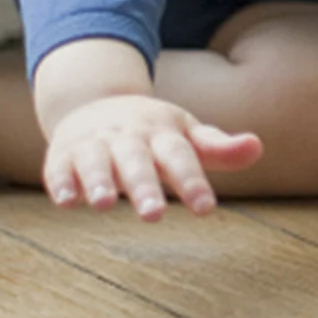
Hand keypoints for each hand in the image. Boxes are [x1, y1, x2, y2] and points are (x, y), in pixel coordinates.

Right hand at [42, 93, 263, 220]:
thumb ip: (218, 148)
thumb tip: (257, 147)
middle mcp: (128, 136)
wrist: (94, 101)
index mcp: (162, 132)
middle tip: (154, 216)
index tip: (207, 209)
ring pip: (96, 162)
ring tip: (103, 205)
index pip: (180, 156)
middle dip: (144, 187)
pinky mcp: (63, 155)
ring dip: (99, 181)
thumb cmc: (151, 129)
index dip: (193, 181)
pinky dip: (61, 182)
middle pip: (137, 161)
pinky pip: (59, 168)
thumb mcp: (185, 133)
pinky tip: (67, 201)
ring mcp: (94, 144)